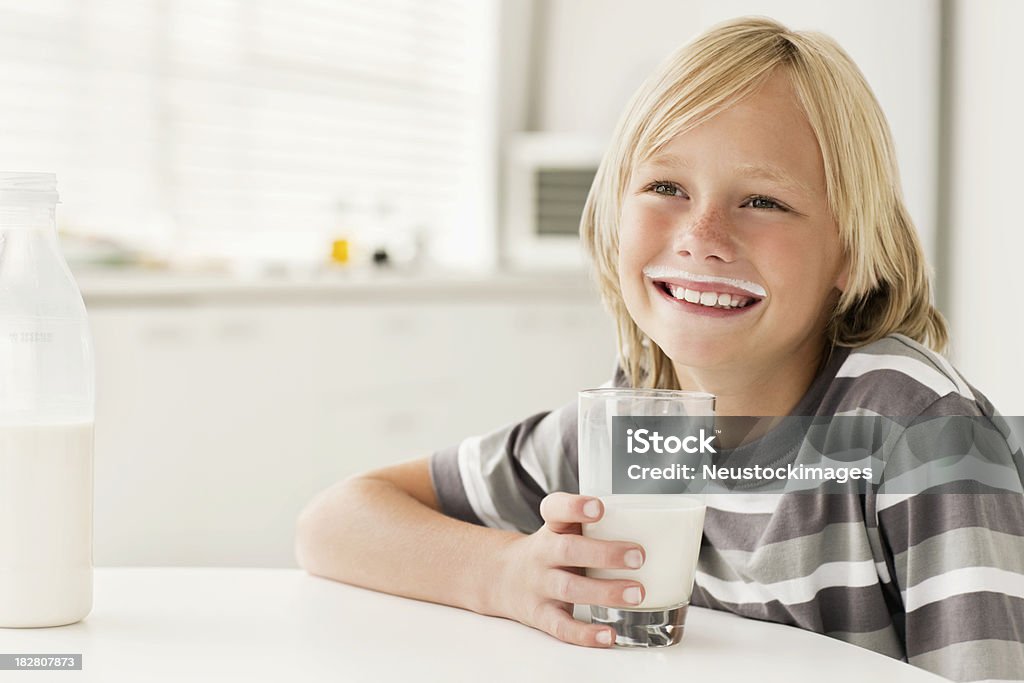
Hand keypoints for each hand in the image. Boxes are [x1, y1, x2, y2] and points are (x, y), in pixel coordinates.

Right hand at [494, 492, 645, 646]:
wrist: (501, 577)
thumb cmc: (550, 551)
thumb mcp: (562, 530)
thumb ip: (597, 526)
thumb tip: (660, 529)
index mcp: (552, 527)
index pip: (555, 508)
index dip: (574, 506)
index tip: (598, 508)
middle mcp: (543, 554)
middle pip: (568, 550)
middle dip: (605, 554)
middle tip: (639, 556)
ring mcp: (540, 585)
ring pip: (569, 588)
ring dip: (605, 591)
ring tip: (638, 593)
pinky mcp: (540, 615)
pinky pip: (562, 626)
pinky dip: (585, 634)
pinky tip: (610, 635)